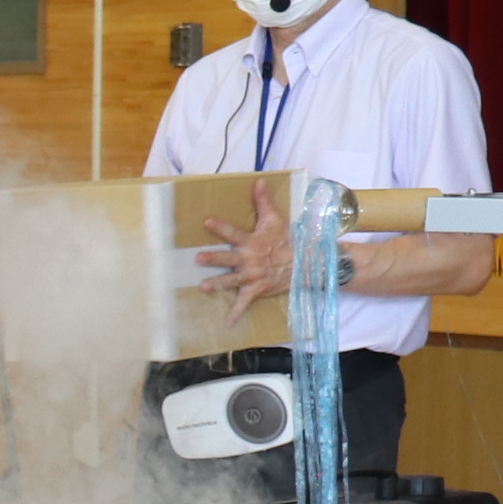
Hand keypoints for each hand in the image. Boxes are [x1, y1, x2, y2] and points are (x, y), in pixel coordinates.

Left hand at [197, 176, 295, 315]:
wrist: (304, 262)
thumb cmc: (285, 239)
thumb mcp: (276, 219)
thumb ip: (263, 201)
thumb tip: (258, 180)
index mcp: (252, 242)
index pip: (234, 233)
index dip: (221, 227)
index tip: (207, 221)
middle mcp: (250, 259)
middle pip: (229, 259)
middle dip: (214, 259)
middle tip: (198, 258)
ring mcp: (252, 276)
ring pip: (232, 280)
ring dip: (218, 284)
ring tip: (203, 287)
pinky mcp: (256, 289)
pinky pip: (245, 302)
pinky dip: (236, 313)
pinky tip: (227, 323)